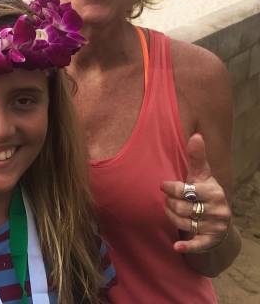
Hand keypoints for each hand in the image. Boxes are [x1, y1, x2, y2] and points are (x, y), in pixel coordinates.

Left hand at [161, 133, 231, 253]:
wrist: (217, 219)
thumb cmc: (204, 192)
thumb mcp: (201, 175)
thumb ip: (197, 157)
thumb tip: (196, 135)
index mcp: (214, 192)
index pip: (185, 190)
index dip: (170, 188)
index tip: (163, 186)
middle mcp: (218, 210)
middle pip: (181, 207)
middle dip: (170, 204)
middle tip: (169, 201)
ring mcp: (215, 226)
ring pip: (183, 223)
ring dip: (172, 217)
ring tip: (171, 211)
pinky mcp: (211, 240)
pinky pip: (197, 244)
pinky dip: (187, 247)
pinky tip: (177, 247)